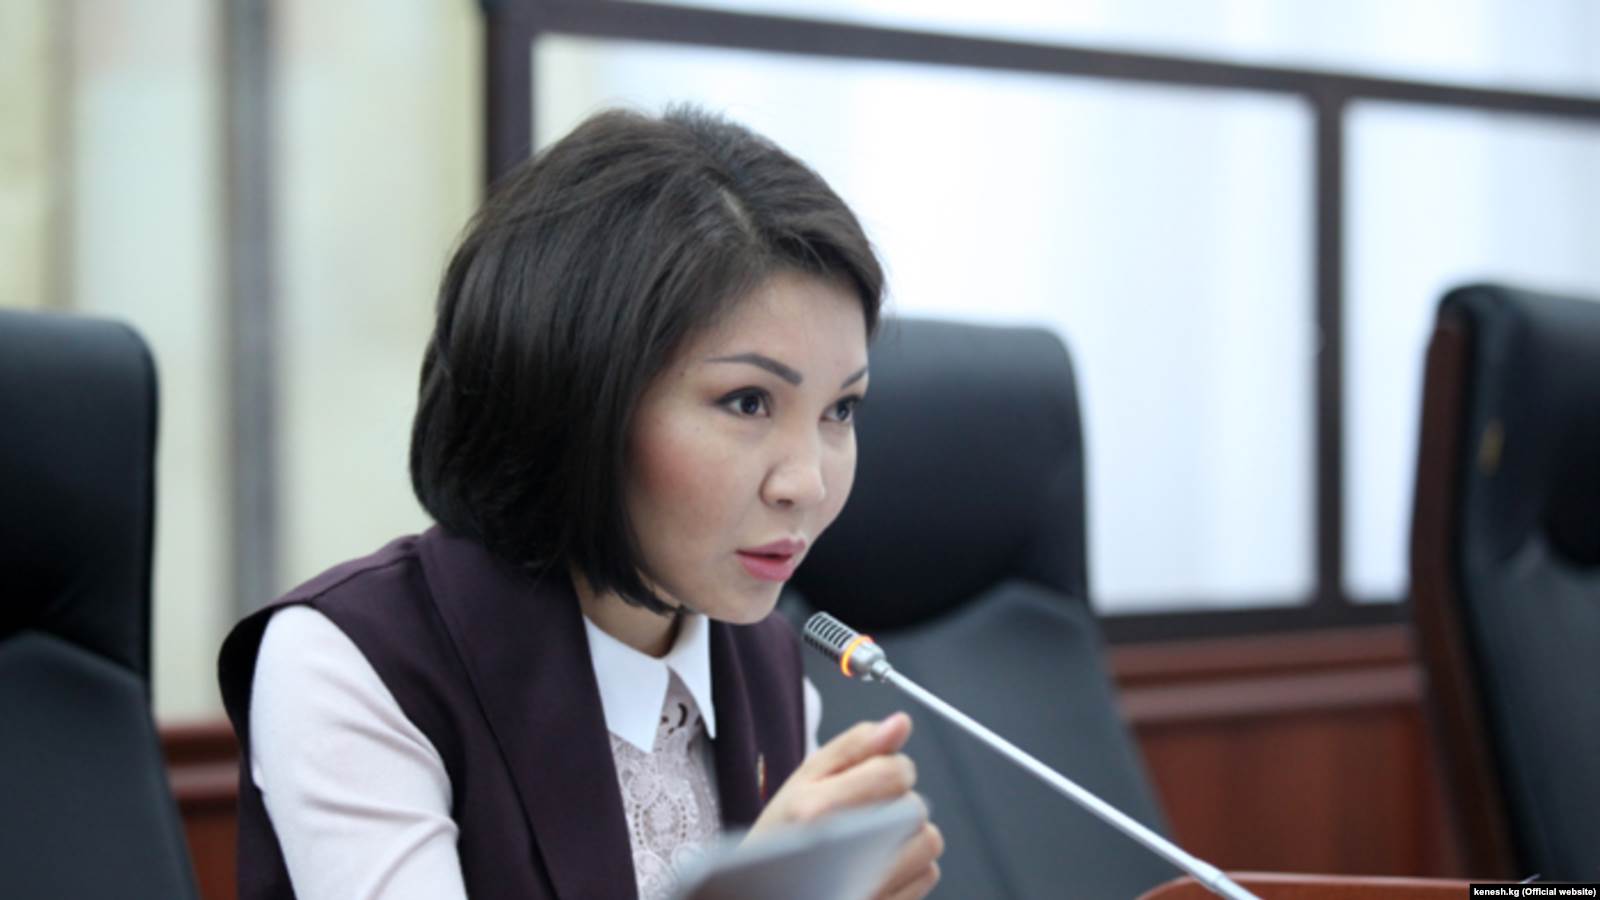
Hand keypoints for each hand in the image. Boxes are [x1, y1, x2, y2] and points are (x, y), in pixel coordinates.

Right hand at [747, 713, 943, 898]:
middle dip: (897, 804)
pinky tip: (877, 867)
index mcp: (817, 813)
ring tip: (870, 843)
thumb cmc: (785, 834)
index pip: (895, 773)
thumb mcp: (807, 777)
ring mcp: (868, 888)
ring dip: (908, 836)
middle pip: (914, 808)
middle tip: (863, 815)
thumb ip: (856, 746)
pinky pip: (927, 875)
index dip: (892, 768)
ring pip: (928, 842)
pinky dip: (911, 867)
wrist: (768, 890)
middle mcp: (841, 856)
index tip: (875, 777)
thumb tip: (900, 724)